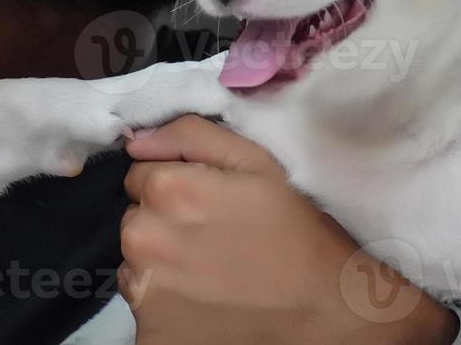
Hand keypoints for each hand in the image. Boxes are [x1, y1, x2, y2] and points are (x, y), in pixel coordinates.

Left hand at [121, 115, 458, 344]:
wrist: (325, 311)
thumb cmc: (295, 229)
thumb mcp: (256, 162)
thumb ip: (190, 136)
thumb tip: (137, 139)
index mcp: (168, 191)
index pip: (140, 172)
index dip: (175, 181)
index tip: (208, 200)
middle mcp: (143, 240)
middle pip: (135, 218)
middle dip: (164, 221)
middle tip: (213, 236)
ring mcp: (143, 294)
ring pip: (136, 261)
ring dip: (162, 262)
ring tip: (212, 270)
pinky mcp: (149, 335)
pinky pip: (142, 305)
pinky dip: (166, 303)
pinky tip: (205, 302)